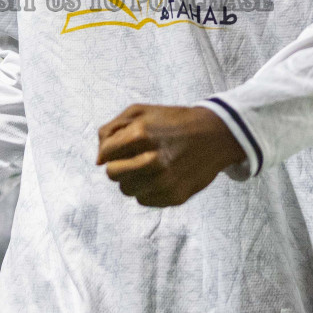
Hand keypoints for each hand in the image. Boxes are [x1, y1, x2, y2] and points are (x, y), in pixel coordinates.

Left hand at [96, 104, 246, 206]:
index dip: (109, 151)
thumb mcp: (140, 111)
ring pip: (127, 190)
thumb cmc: (173, 121)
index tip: (121, 148)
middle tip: (134, 158)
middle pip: (112, 174)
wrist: (214, 135)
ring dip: (132, 179)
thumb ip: (112, 130)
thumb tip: (98, 160)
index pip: (105, 155)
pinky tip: (160, 176)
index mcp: (142, 134)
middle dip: (118, 166)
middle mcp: (152, 160)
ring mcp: (164, 181)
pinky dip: (147, 190)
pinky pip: (144, 200)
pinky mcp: (175, 197)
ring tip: (148, 166)